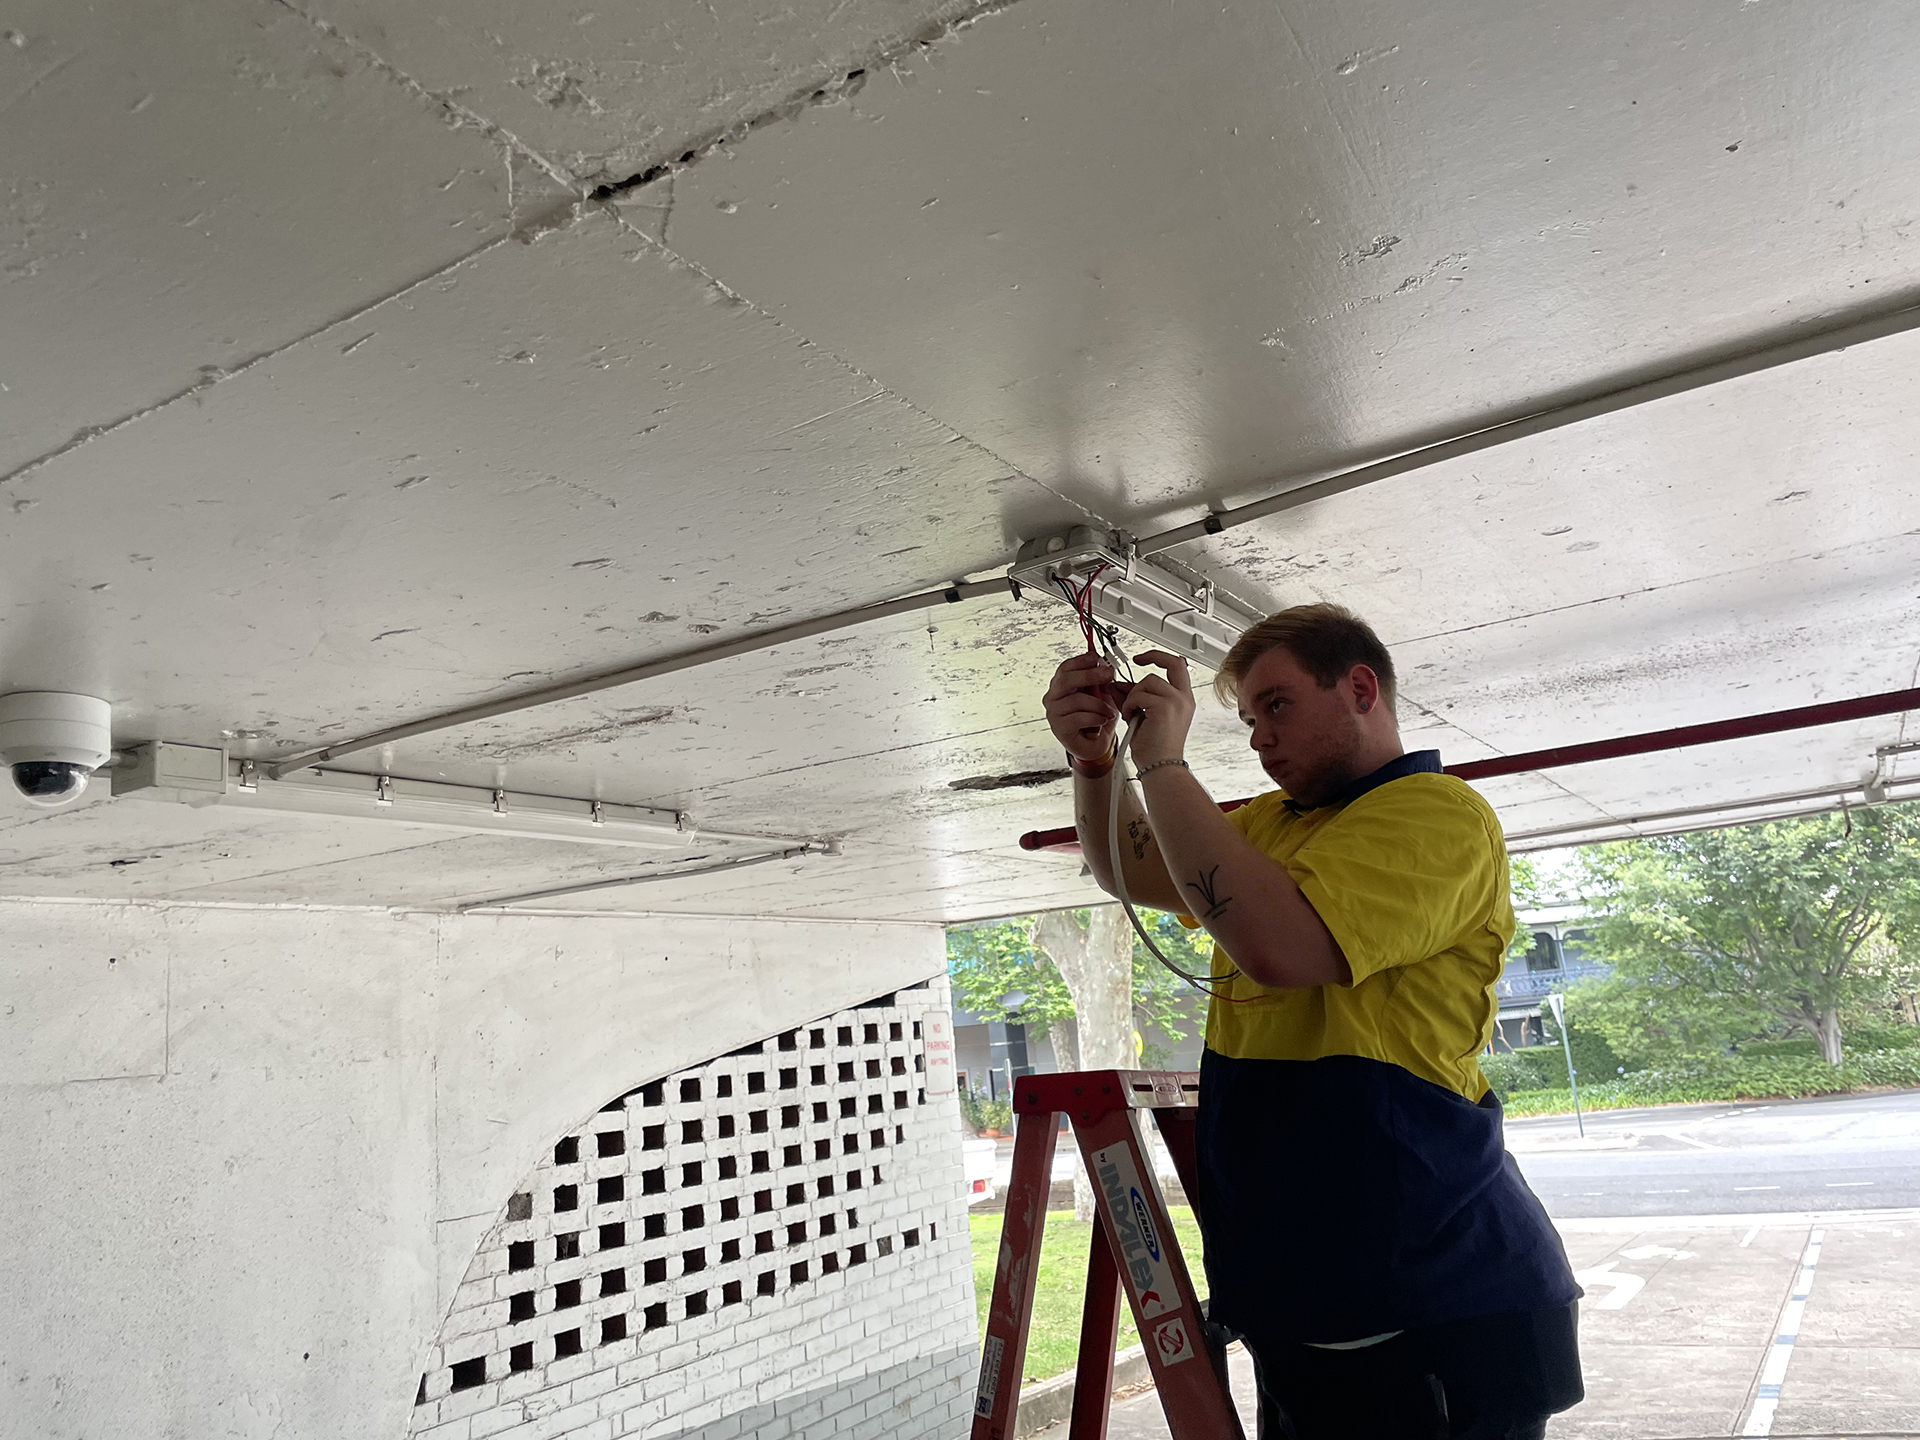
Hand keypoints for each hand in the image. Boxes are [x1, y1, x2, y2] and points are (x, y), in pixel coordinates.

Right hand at [1043, 652, 1120, 763]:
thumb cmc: (1097, 720)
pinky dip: (1095, 718)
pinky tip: (1102, 721)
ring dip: (1098, 704)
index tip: (1098, 659)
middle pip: (1066, 680)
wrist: (1096, 747)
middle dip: (1089, 675)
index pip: (1065, 668)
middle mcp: (1052, 698)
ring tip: (1109, 712)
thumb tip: (1106, 666)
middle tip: (1108, 675)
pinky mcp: (1059, 729)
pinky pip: (1078, 718)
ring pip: (1076, 700)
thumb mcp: (1103, 696)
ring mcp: (1053, 714)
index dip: (1081, 661)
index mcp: (1060, 686)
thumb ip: (1102, 681)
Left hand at [1123, 650, 1194, 767]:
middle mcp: (1184, 698)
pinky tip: (1131, 718)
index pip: (1178, 667)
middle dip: (1152, 656)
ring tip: (1131, 713)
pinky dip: (1129, 705)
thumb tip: (1117, 683)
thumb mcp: (1143, 715)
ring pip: (1147, 681)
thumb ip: (1134, 697)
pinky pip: (1138, 695)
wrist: (1159, 766)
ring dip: (1133, 695)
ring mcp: (1176, 701)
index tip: (1143, 659)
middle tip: (1136, 660)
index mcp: (1183, 699)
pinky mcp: (1164, 707)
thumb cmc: (1153, 747)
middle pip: (1172, 663)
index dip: (1160, 657)